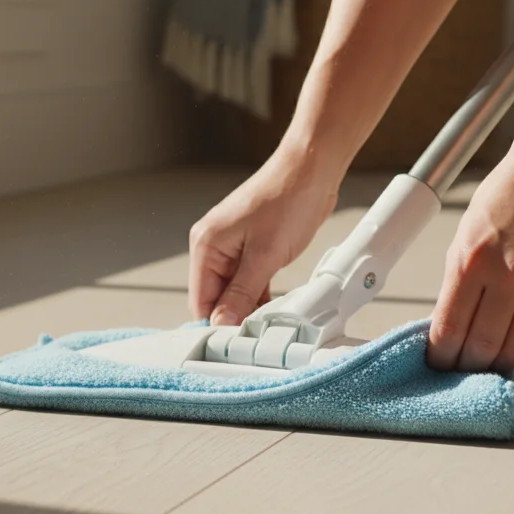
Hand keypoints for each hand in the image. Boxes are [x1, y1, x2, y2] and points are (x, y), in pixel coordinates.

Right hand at [189, 149, 340, 325]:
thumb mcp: (265, 255)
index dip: (218, 324)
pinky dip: (262, 294)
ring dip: (252, 306)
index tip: (238, 344)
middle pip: (217, 298)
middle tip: (260, 334)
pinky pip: (250, 281)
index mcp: (206, 245)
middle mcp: (214, 246)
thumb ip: (241, 293)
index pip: (201, 301)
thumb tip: (222, 323)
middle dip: (237, 316)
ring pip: (236, 291)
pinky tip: (277, 306)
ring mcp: (234, 246)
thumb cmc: (287, 200)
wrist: (312, 169)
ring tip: (273, 321)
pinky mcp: (253, 247)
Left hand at [427, 144, 513, 372]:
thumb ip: (460, 281)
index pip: (450, 330)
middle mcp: (508, 276)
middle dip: (465, 367)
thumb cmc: (508, 195)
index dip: (440, 356)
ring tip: (484, 366)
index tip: (435, 362)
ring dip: (496, 365)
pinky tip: (511, 348)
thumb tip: (451, 325)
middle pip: (482, 348)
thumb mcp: (466, 235)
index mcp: (472, 261)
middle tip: (458, 371)